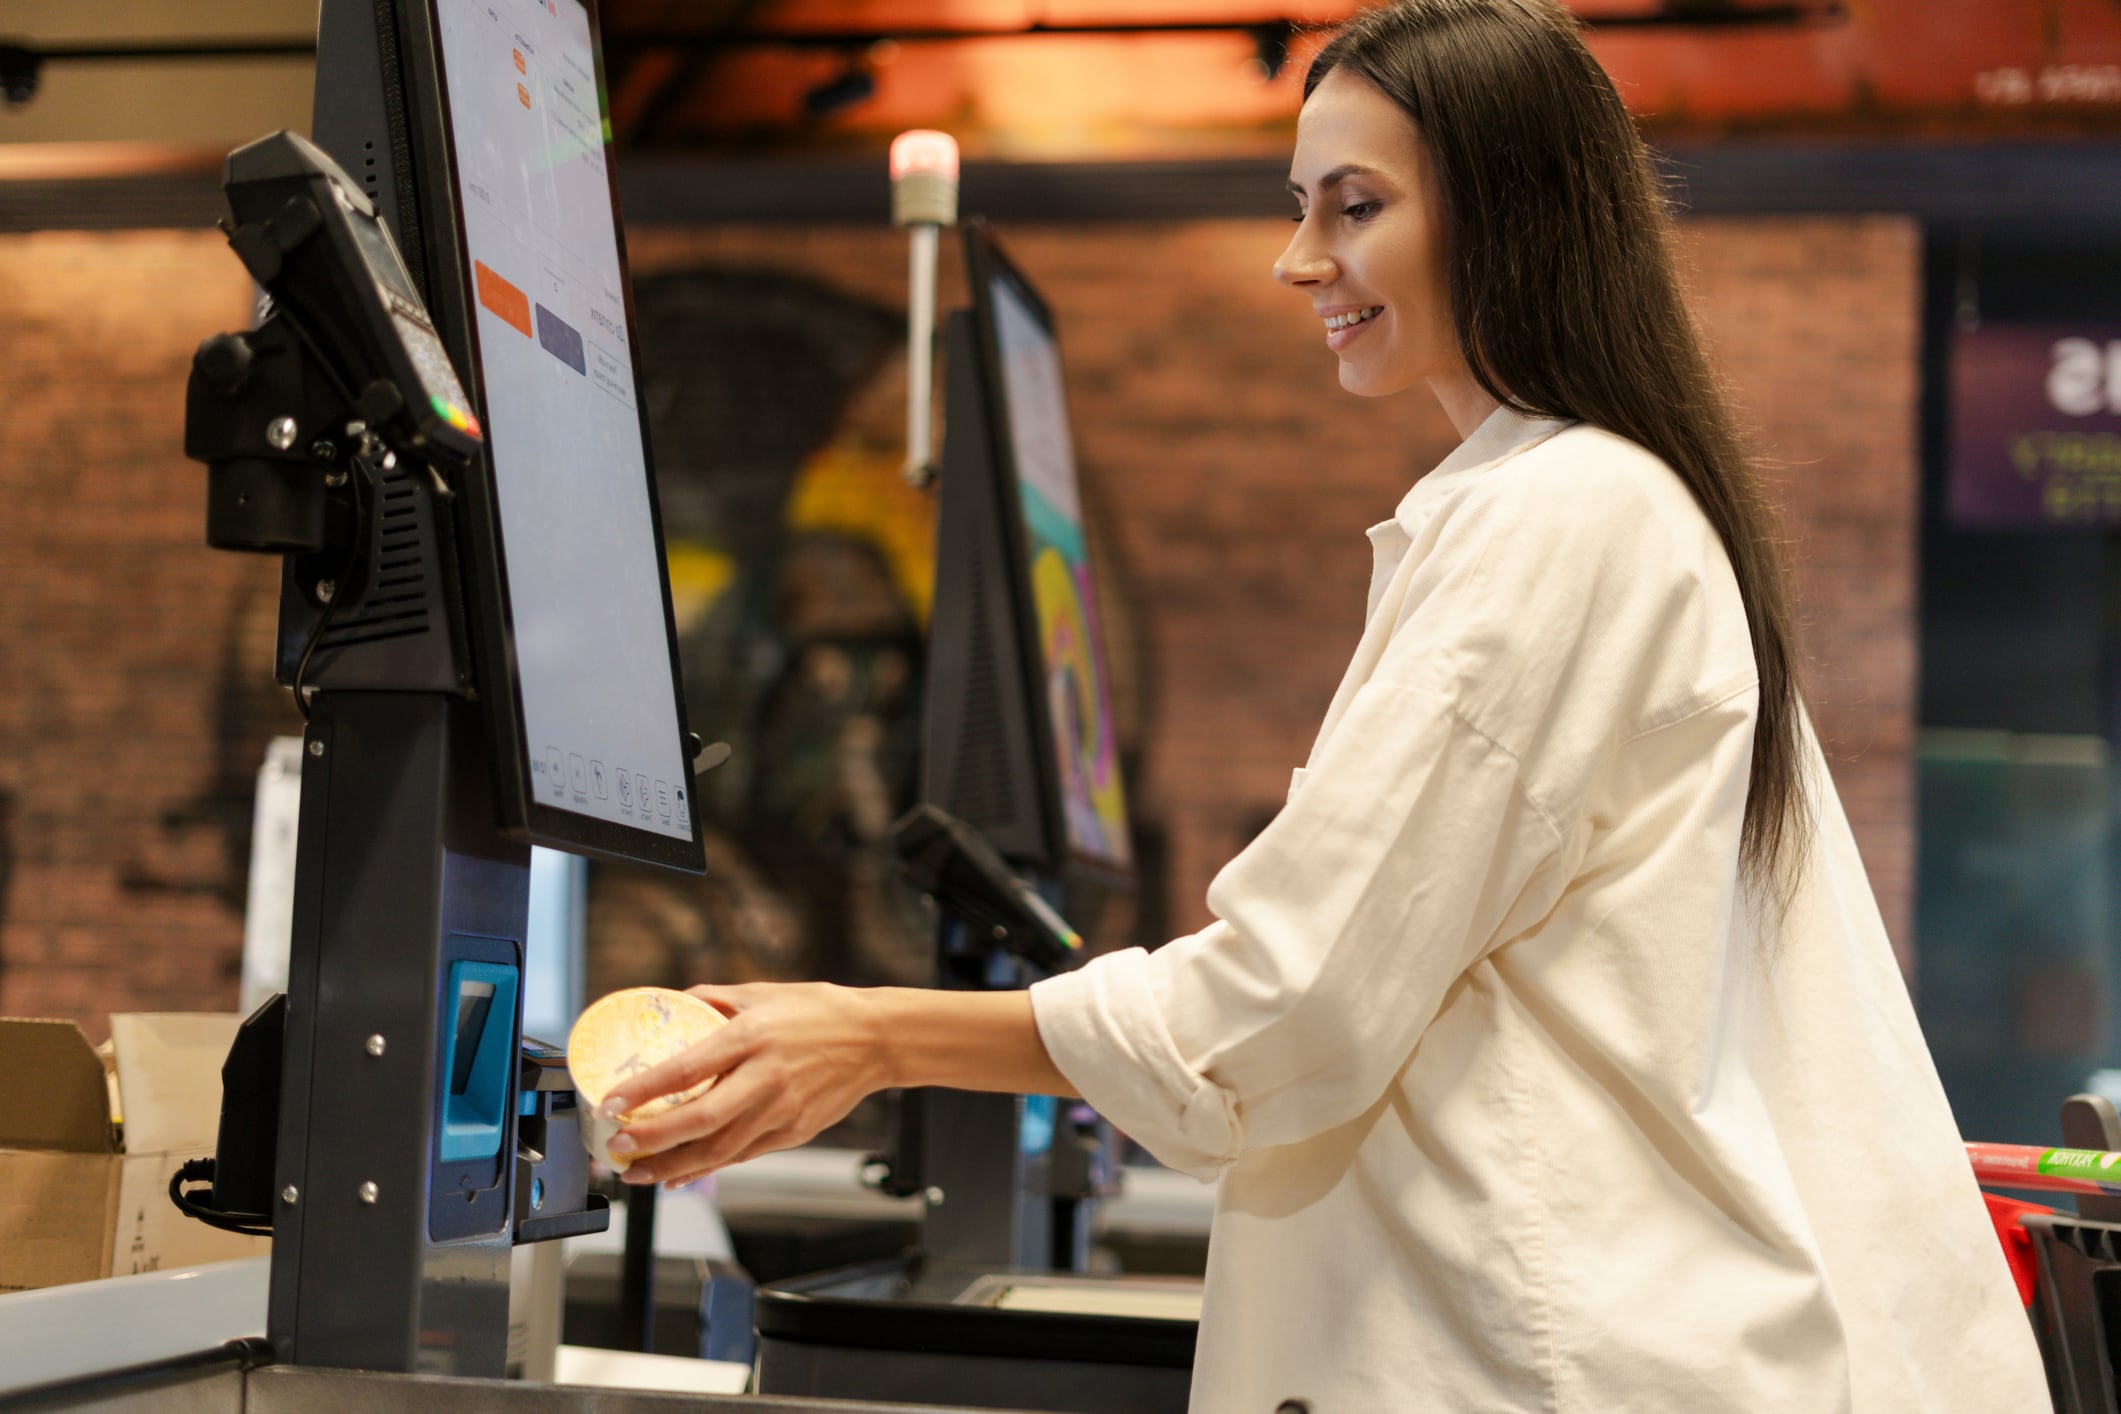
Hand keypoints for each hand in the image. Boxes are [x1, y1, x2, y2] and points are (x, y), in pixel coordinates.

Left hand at [594, 982, 887, 1188]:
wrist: (875, 1040)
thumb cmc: (819, 1012)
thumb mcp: (762, 992)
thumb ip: (714, 997)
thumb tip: (672, 1004)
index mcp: (751, 1036)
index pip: (688, 1069)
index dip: (645, 1090)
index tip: (612, 1102)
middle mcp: (765, 1077)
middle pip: (701, 1120)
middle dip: (653, 1139)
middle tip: (618, 1147)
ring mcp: (781, 1109)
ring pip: (720, 1149)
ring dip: (673, 1166)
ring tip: (637, 1172)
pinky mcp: (793, 1131)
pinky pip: (742, 1156)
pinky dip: (707, 1168)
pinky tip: (678, 1174)